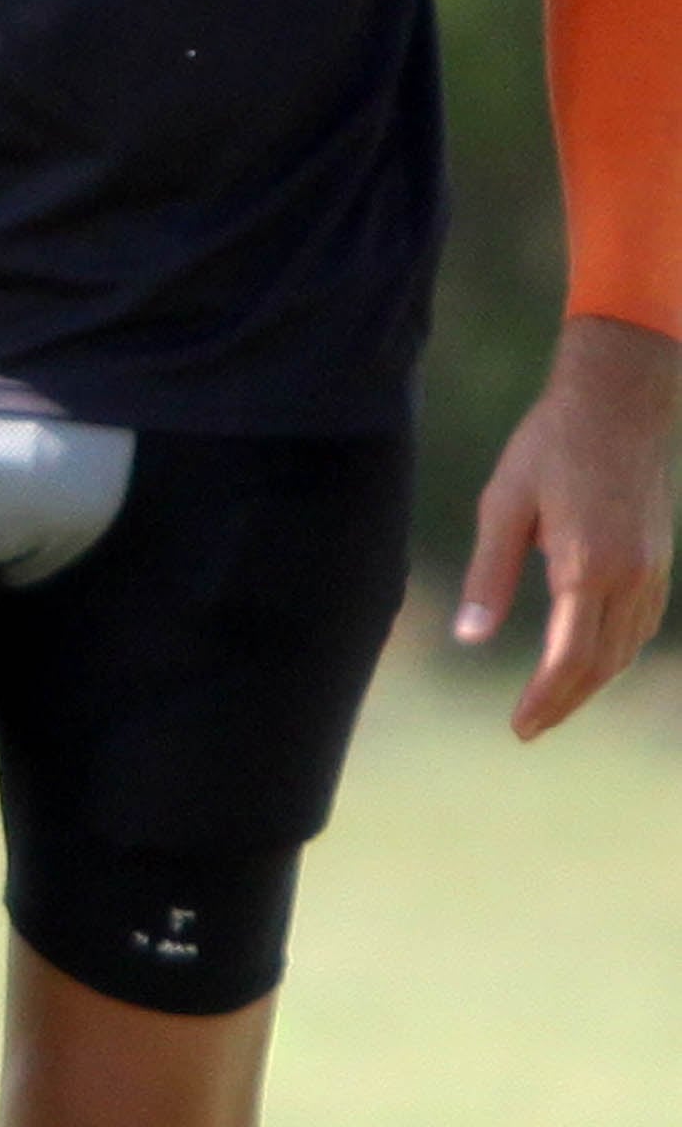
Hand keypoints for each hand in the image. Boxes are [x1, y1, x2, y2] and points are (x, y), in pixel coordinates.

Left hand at [455, 313, 679, 738]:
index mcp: (588, 565)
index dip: (546, 699)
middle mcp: (629, 575)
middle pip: (601, 664)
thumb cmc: (550, 444)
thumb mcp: (503, 504)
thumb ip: (490, 575)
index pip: (569, 657)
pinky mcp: (658, 556)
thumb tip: (469, 637)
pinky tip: (590, 659)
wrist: (619, 398)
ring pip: (626, 648)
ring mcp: (652, 567)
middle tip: (528, 728)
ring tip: (553, 702)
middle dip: (565, 702)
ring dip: (591, 682)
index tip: (520, 727)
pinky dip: (614, 652)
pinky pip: (640, 623)